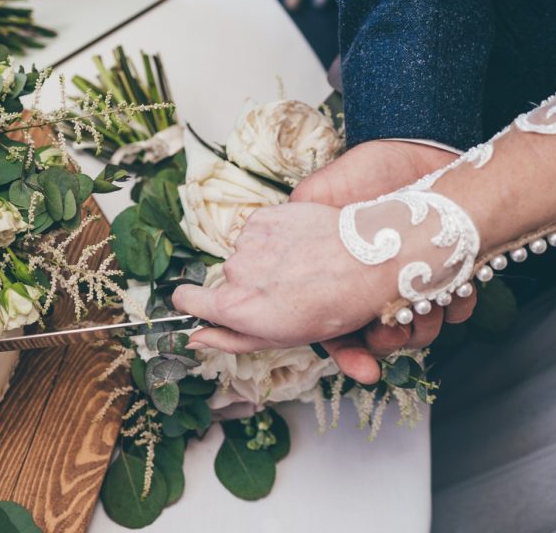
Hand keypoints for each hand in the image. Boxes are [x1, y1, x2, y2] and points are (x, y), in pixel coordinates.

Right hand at [171, 202, 402, 351]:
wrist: (370, 259)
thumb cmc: (333, 308)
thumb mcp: (280, 337)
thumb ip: (230, 338)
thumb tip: (194, 338)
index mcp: (235, 309)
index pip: (184, 300)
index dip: (191, 301)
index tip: (201, 302)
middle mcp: (235, 272)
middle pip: (227, 278)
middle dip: (249, 283)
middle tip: (287, 290)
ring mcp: (248, 241)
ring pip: (245, 252)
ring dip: (264, 258)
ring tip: (301, 266)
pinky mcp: (264, 217)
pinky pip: (258, 230)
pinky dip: (274, 236)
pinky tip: (301, 245)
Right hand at [292, 139, 474, 382]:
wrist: (420, 148)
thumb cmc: (367, 169)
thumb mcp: (320, 193)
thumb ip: (296, 222)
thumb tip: (269, 262)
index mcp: (339, 275)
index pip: (336, 326)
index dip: (348, 352)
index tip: (364, 367)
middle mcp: (374, 285)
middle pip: (379, 338)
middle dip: (391, 339)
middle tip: (395, 325)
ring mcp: (414, 283)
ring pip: (419, 330)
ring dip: (425, 324)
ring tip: (428, 297)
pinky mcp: (450, 275)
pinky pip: (456, 310)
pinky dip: (457, 305)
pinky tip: (454, 287)